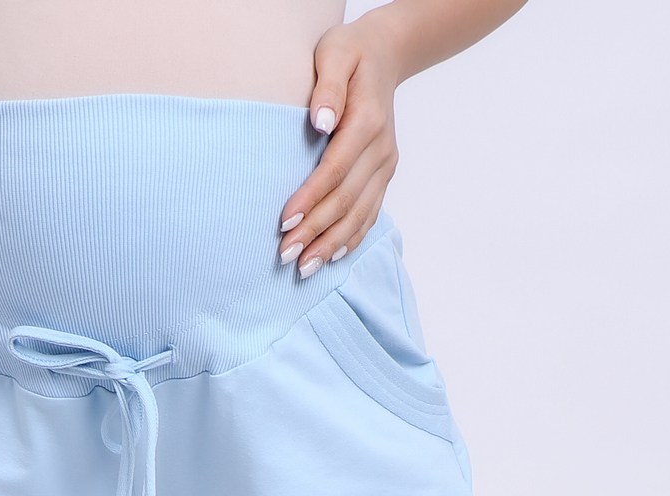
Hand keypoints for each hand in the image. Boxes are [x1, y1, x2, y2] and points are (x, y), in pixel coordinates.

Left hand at [278, 11, 402, 277]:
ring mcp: (385, 165)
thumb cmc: (350, 53)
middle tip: (285, 255)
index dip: (310, 199)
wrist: (385, 55)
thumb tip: (320, 123)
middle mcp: (381, 149)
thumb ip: (328, 86)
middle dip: (316, 231)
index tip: (284, 221)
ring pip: (359, 214)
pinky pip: (370, 214)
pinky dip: (351, 239)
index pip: (335, 170)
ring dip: (331, 244)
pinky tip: (331, 257)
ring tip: (304, 268)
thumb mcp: (334, 53)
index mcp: (367, 122)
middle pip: (346, 201)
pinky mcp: (383, 175)